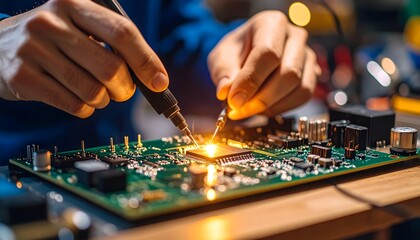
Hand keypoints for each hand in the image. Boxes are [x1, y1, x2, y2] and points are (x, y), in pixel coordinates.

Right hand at [0, 0, 167, 117]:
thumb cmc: (53, 40)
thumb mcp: (80, 29)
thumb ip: (114, 46)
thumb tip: (154, 77)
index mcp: (73, 4)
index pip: (122, 32)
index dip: (146, 61)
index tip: (160, 83)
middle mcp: (50, 22)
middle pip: (111, 68)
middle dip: (125, 89)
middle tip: (122, 91)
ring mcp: (33, 49)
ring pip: (93, 91)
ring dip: (103, 100)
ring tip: (95, 92)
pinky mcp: (22, 76)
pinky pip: (74, 105)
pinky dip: (85, 108)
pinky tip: (76, 97)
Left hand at [208, 11, 320, 119]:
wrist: (246, 55)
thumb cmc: (235, 53)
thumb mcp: (221, 58)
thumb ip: (223, 73)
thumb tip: (225, 92)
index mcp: (271, 23)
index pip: (268, 53)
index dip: (251, 81)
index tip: (234, 101)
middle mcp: (295, 36)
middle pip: (288, 73)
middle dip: (262, 98)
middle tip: (239, 110)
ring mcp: (308, 55)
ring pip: (299, 88)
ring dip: (272, 106)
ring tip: (249, 109)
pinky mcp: (312, 73)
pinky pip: (303, 96)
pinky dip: (282, 108)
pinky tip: (263, 108)